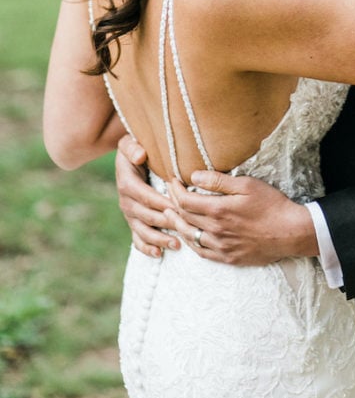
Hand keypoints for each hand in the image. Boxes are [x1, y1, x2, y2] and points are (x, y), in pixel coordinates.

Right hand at [115, 134, 178, 257]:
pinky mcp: (134, 222)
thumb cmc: (135, 148)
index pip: (146, 196)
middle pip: (147, 216)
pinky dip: (147, 248)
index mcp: (127, 183)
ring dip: (159, 239)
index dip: (161, 203)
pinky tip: (159, 254)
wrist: (130, 158)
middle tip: (185, 229)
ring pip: (143, 231)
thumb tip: (140, 156)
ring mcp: (130, 214)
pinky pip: (137, 239)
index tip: (178, 208)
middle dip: (166, 223)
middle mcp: (126, 201)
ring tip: (177, 245)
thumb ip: (132, 147)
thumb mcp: (129, 143)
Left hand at [165, 171, 317, 265]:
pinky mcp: (228, 258)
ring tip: (171, 215)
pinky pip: (202, 252)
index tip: (172, 181)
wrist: (290, 232)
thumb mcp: (247, 185)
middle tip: (169, 195)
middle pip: (184, 218)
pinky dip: (191, 243)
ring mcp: (221, 246)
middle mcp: (215, 231)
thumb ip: (218, 181)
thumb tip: (194, 177)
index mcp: (218, 210)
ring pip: (190, 237)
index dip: (175, 190)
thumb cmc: (271, 204)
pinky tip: (190, 237)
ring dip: (178, 224)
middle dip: (173, 204)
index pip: (185, 201)